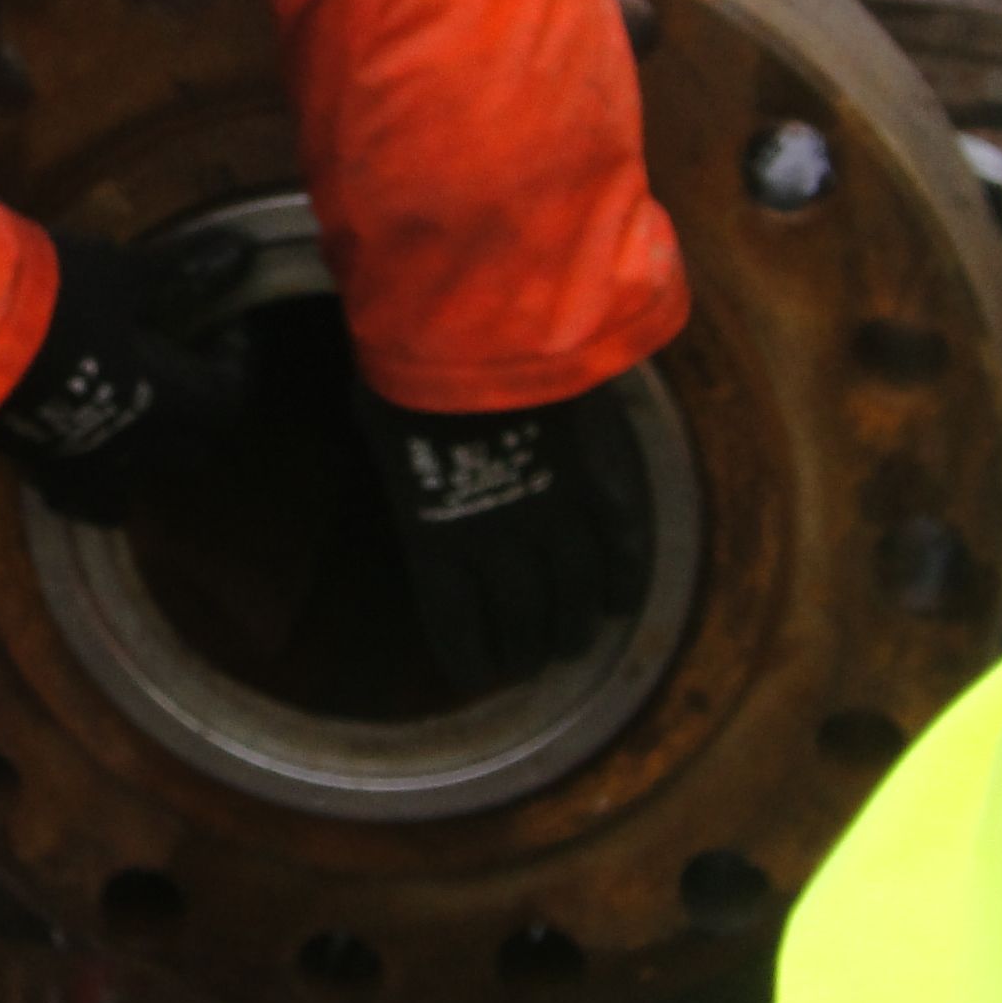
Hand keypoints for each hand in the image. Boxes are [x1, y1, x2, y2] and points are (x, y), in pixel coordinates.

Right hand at [0, 226, 254, 525]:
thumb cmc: (50, 293)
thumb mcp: (121, 273)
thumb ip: (181, 271)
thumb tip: (239, 255)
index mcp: (163, 399)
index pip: (225, 399)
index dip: (233, 363)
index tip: (219, 327)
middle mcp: (132, 446)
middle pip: (192, 447)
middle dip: (200, 408)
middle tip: (185, 362)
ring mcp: (82, 464)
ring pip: (135, 480)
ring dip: (148, 448)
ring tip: (135, 406)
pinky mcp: (36, 467)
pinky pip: (77, 492)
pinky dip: (90, 475)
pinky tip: (82, 445)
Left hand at [352, 384, 653, 691]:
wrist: (472, 325)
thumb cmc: (406, 365)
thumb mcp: (377, 422)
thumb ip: (402, 460)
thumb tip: (396, 455)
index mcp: (434, 538)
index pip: (456, 624)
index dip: (471, 658)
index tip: (479, 678)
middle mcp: (497, 542)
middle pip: (521, 620)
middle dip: (525, 652)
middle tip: (530, 668)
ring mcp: (553, 511)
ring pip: (574, 594)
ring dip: (575, 628)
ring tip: (574, 646)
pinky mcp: (597, 477)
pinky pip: (619, 542)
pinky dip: (623, 577)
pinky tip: (621, 602)